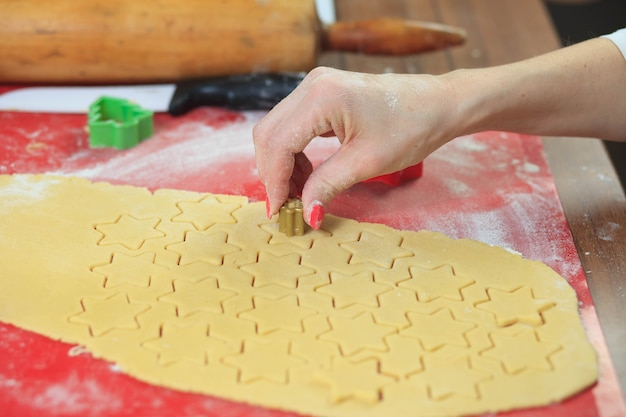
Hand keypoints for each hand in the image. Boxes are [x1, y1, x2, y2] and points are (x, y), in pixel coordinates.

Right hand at [253, 66, 459, 227]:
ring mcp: (315, 86)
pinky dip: (293, 152)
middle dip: (273, 173)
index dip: (274, 181)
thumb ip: (327, 185)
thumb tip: (305, 213)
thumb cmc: (410, 128)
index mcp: (321, 97)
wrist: (438, 105)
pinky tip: (307, 174)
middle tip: (286, 206)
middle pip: (269, 134)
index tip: (279, 211)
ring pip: (277, 130)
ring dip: (281, 164)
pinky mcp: (321, 93)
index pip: (278, 143)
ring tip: (300, 193)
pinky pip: (293, 125)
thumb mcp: (366, 163)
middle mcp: (312, 85)